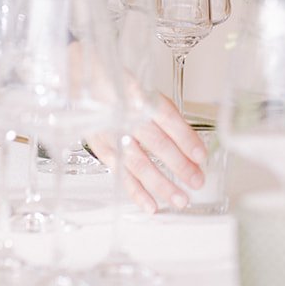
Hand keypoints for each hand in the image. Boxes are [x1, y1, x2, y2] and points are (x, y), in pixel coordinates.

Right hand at [87, 92, 206, 213]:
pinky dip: (136, 192)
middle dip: (179, 165)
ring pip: (139, 164)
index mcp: (140, 96)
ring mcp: (112, 135)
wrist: (84, 80)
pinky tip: (151, 205)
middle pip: (157, 143)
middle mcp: (126, 116)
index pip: (167, 119)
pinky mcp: (102, 149)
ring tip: (180, 199)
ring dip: (161, 184)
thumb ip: (164, 115)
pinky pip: (121, 174)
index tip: (200, 155)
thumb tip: (189, 142)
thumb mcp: (144, 89)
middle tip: (197, 181)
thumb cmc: (120, 86)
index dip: (185, 138)